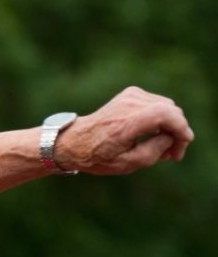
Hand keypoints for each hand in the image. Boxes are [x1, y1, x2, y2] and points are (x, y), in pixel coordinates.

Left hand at [58, 86, 193, 174]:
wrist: (75, 141)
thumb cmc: (98, 156)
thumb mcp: (128, 163)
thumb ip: (155, 150)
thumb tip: (173, 136)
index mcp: (126, 122)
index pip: (165, 114)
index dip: (181, 128)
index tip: (181, 146)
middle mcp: (129, 104)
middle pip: (171, 111)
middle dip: (177, 132)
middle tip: (171, 154)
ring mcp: (130, 95)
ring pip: (168, 108)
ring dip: (170, 127)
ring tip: (161, 148)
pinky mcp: (132, 93)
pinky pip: (159, 105)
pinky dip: (162, 119)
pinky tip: (154, 136)